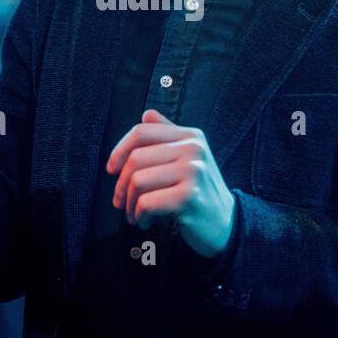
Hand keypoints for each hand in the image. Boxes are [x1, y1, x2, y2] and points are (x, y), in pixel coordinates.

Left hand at [106, 109, 234, 258]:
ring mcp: (192, 171)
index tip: (111, 169)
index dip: (119, 150)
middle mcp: (193, 149)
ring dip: (130, 204)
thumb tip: (147, 114)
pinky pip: (146, 203)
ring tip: (135, 214)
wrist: (225, 224)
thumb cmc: (199, 191)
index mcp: (190, 136)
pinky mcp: (188, 197)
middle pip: (135, 159)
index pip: (142, 132)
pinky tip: (147, 222)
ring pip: (137, 181)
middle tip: (121, 202)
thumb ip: (168, 134)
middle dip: (121, 185)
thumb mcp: (188, 158)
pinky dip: (140, 216)